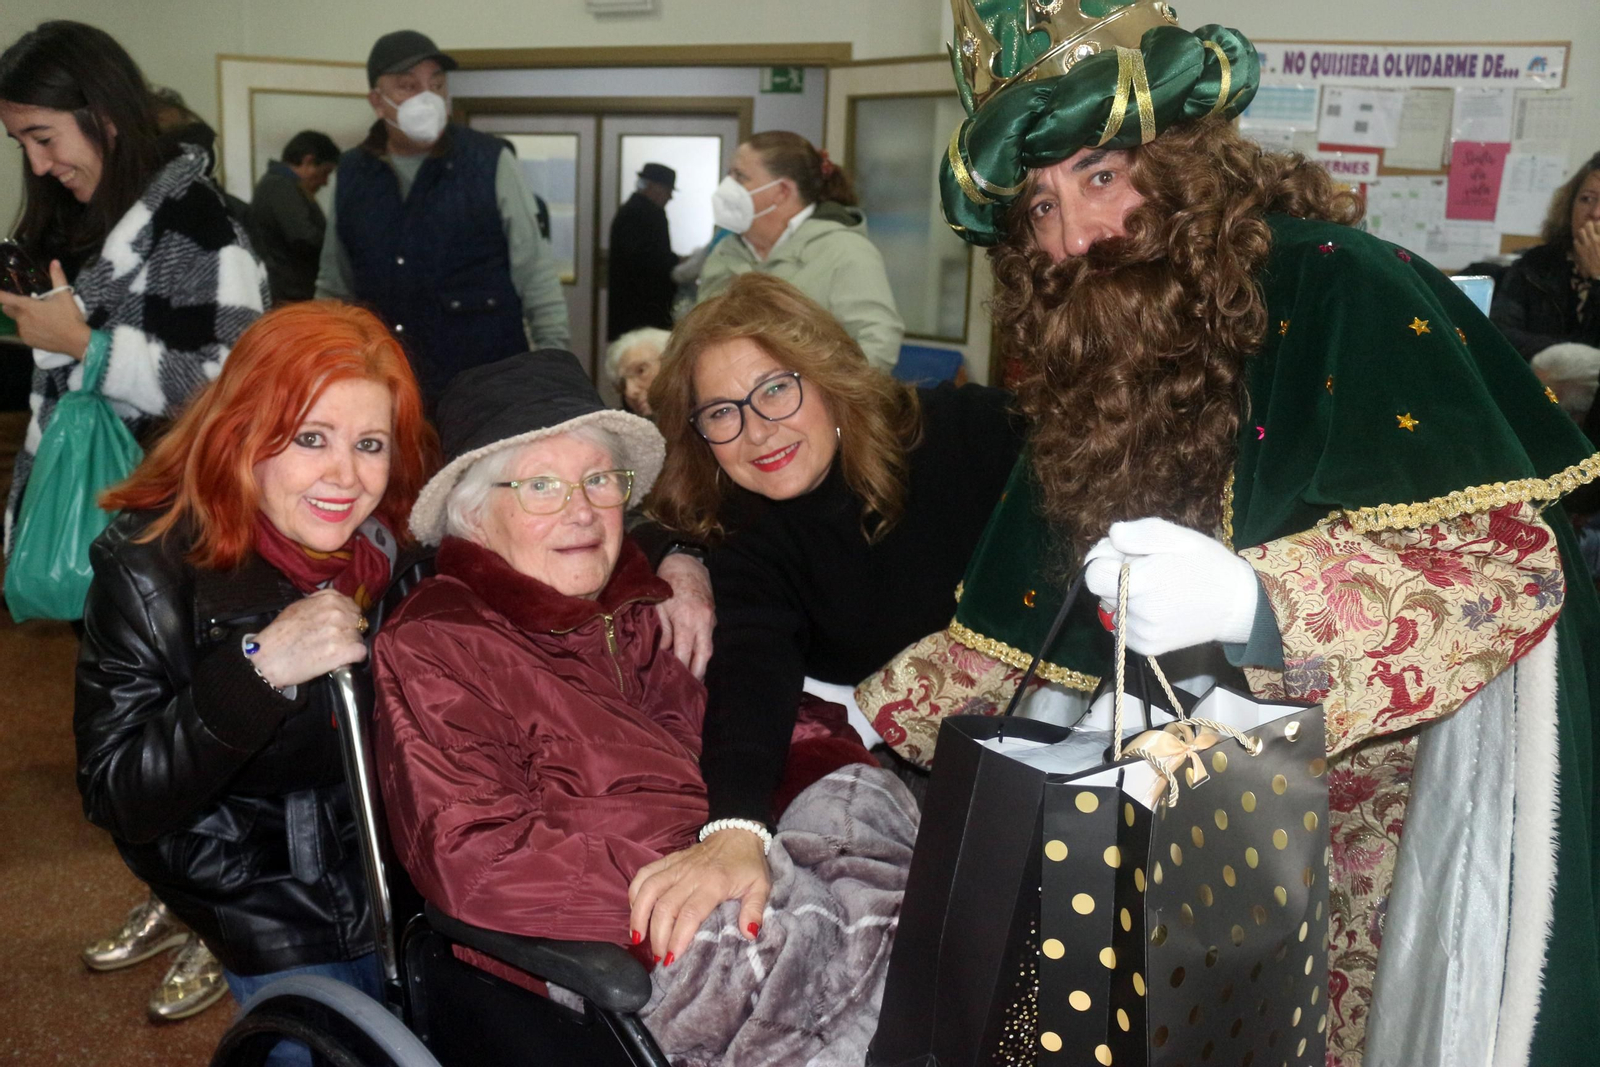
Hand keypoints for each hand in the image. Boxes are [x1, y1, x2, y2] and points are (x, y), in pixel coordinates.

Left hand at [0, 260, 90, 357]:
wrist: (77, 341)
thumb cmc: (70, 317)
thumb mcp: (65, 296)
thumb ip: (57, 277)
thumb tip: (54, 262)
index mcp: (27, 306)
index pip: (5, 298)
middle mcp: (21, 318)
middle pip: (7, 309)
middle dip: (12, 305)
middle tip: (28, 305)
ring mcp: (24, 331)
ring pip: (16, 321)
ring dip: (22, 318)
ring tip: (40, 319)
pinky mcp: (28, 341)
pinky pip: (23, 332)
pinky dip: (28, 329)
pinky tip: (42, 329)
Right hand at [250, 589, 368, 688]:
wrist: (268, 658)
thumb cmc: (280, 634)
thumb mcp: (298, 606)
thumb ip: (320, 603)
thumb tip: (337, 604)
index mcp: (329, 599)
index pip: (352, 606)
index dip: (346, 617)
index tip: (339, 626)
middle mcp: (338, 613)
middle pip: (357, 622)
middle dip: (349, 631)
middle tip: (335, 641)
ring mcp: (342, 632)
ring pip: (359, 638)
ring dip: (350, 645)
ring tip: (333, 652)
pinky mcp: (345, 652)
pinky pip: (361, 653)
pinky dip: (353, 658)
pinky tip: (340, 661)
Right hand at [628, 829, 769, 963]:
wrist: (736, 831)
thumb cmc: (748, 864)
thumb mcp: (760, 886)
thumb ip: (755, 910)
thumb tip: (750, 934)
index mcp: (714, 883)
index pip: (690, 913)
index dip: (677, 937)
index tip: (671, 958)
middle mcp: (690, 875)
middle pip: (665, 907)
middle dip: (658, 935)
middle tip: (658, 957)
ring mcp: (676, 866)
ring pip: (648, 889)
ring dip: (639, 915)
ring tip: (637, 938)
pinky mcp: (668, 860)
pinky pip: (644, 874)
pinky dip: (634, 892)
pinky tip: (634, 911)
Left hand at [655, 552, 715, 678]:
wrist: (686, 562)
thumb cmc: (667, 583)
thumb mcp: (660, 608)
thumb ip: (664, 632)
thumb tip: (664, 652)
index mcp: (686, 620)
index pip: (684, 652)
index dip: (680, 668)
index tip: (673, 682)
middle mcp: (702, 622)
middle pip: (704, 655)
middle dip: (698, 672)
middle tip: (690, 688)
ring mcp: (710, 619)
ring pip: (709, 648)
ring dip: (702, 663)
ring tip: (694, 677)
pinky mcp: (713, 616)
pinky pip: (709, 637)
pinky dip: (702, 649)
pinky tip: (695, 657)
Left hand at [1082, 517, 1259, 655]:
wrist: (1236, 604)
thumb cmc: (1206, 565)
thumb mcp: (1177, 537)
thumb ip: (1139, 533)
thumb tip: (1111, 537)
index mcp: (1141, 584)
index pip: (1092, 574)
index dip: (1104, 558)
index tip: (1127, 554)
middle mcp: (1136, 614)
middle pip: (1100, 590)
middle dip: (1115, 574)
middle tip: (1146, 567)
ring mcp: (1141, 635)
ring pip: (1111, 607)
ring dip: (1123, 594)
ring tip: (1156, 586)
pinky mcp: (1146, 647)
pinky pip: (1122, 626)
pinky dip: (1132, 613)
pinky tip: (1157, 604)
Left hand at [1575, 221, 1599, 280]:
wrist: (1599, 274)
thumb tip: (1598, 235)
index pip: (1598, 224)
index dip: (1597, 224)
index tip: (1597, 227)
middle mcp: (1595, 239)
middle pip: (1588, 224)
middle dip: (1589, 226)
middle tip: (1589, 229)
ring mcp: (1587, 245)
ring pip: (1581, 231)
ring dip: (1582, 232)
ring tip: (1584, 236)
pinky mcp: (1580, 251)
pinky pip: (1575, 241)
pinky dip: (1577, 242)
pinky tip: (1580, 245)